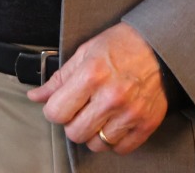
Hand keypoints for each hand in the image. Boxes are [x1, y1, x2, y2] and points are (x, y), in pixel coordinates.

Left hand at [26, 22, 167, 154]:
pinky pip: (121, 149)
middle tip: (80, 110)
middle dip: (72, 123)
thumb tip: (36, 97)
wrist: (158, 46)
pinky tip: (114, 122)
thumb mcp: (84, 53)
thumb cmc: (119, 46)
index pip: (56, 112)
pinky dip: (114, 140)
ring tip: (99, 115)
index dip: (53, 110)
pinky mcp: (146, 124)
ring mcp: (131, 113)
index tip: (59, 105)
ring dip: (93, 133)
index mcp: (91, 75)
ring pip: (97, 145)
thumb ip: (59, 79)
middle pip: (75, 133)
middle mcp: (111, 97)